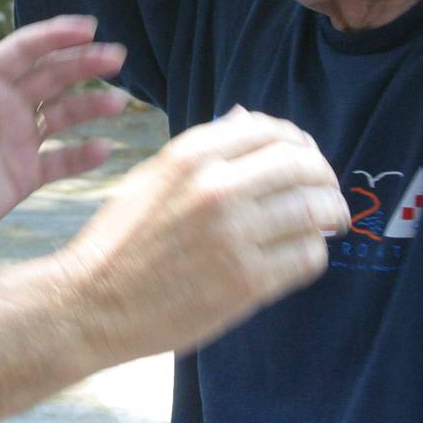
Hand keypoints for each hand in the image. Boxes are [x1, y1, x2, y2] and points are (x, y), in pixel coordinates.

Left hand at [0, 16, 129, 264]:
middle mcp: (7, 107)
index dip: (55, 36)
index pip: (26, 52)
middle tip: (116, 56)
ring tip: (119, 102)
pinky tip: (105, 148)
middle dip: (84, 64)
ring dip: (91, 106)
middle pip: (53, 77)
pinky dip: (84, 156)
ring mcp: (19, 140)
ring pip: (65, 115)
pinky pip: (62, 161)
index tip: (88, 27)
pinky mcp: (26, 175)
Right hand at [57, 108, 349, 359]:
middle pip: (303, 166)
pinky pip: (308, 257)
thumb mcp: (151, 177)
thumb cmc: (118, 241)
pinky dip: (314, 253)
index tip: (305, 157)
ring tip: (328, 223)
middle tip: (327, 193)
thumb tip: (246, 118)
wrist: (91, 303)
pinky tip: (300, 255)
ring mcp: (235, 236)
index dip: (299, 142)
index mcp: (191, 155)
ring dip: (330, 214)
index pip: (271, 131)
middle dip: (324, 177)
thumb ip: (202, 149)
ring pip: (315, 210)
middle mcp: (217, 188)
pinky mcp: (247, 282)